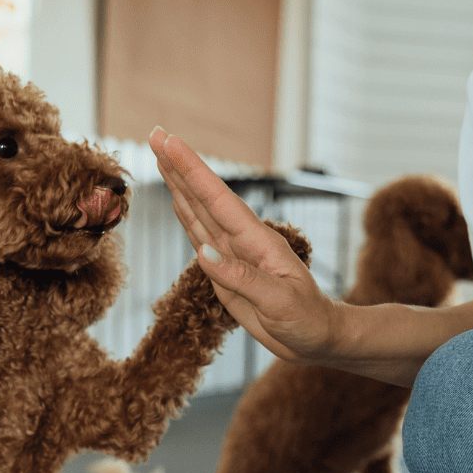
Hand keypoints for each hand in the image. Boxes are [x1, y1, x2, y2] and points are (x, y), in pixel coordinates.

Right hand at [149, 127, 338, 364]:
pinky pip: (200, 237)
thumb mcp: (280, 303)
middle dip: (179, 166)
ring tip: (160, 157)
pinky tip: (176, 199)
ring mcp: (233, 254)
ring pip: (199, 212)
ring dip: (178, 185)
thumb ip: (243, 278)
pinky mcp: (225, 272)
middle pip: (204, 197)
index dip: (193, 171)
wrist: (317, 338)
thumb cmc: (307, 320)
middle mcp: (243, 241)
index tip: (170, 144)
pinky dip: (185, 215)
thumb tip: (204, 252)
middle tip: (155, 134)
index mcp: (258, 242)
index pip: (219, 200)